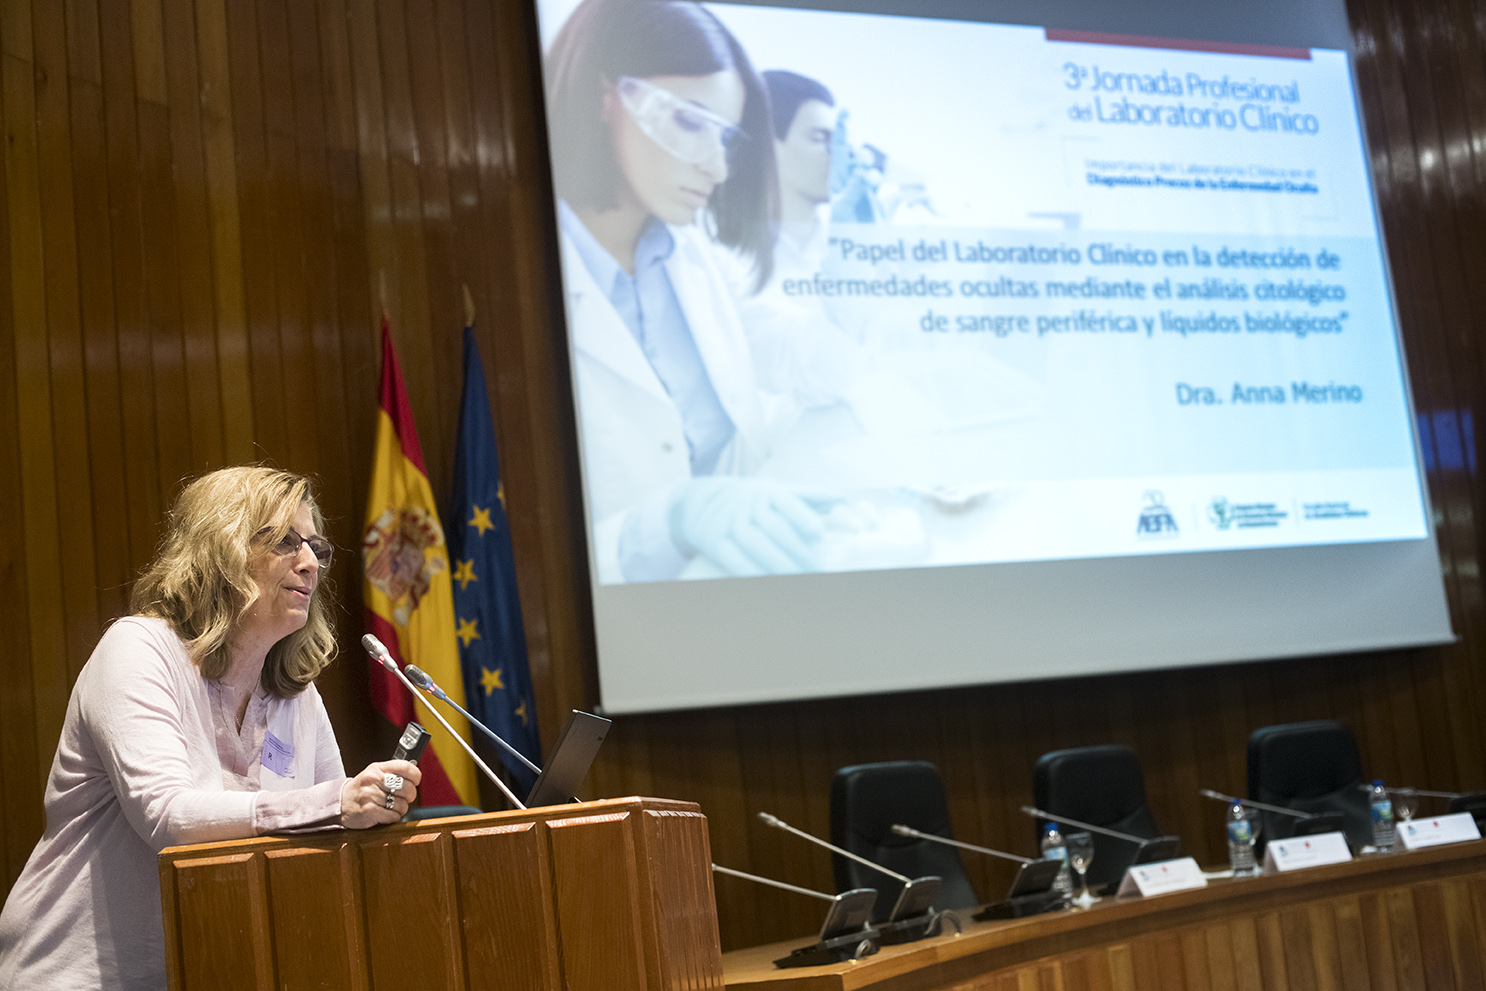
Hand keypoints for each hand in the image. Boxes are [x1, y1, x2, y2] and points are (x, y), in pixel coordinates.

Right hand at [340, 759, 420, 828]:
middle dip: (410, 796)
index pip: (405, 766)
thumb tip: (416, 776)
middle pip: (407, 787)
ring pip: (402, 804)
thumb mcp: (374, 774)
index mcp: (377, 768)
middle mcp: (373, 779)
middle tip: (404, 798)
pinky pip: (393, 816)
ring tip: (391, 807)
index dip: (416, 775)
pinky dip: (393, 817)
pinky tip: (385, 814)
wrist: (339, 803)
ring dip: (400, 809)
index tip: (416, 781)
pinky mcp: (369, 811)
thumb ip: (393, 773)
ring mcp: (370, 795)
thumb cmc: (361, 789)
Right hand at [668, 478, 835, 575]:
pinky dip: (750, 571)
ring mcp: (729, 522)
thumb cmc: (751, 499)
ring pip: (755, 543)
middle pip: (775, 528)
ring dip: (777, 564)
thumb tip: (843, 499)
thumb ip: (808, 497)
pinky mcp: (714, 540)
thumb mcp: (776, 491)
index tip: (820, 534)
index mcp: (768, 491)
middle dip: (798, 550)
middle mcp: (748, 504)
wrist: (700, 500)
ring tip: (799, 581)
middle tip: (820, 571)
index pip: (787, 502)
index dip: (803, 517)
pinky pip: (732, 557)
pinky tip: (767, 584)